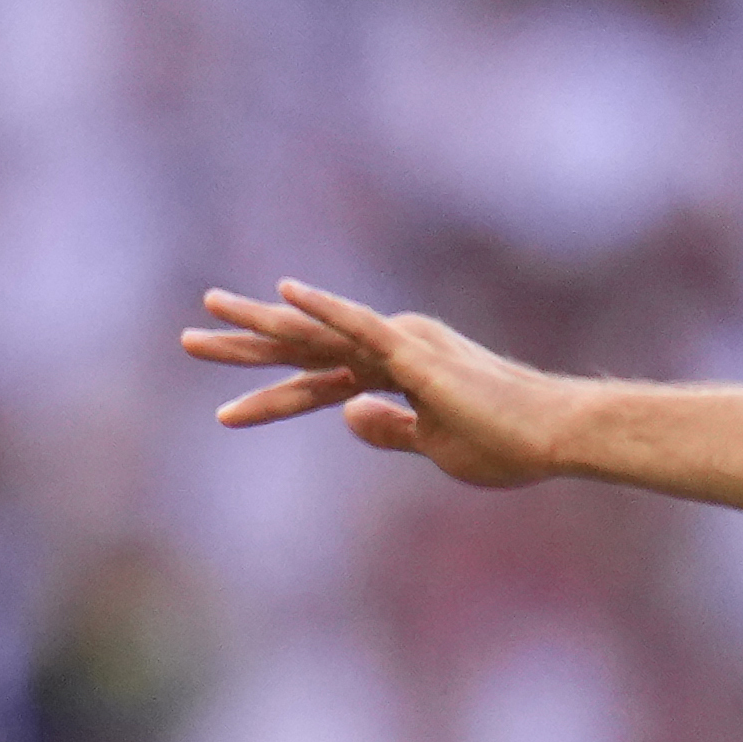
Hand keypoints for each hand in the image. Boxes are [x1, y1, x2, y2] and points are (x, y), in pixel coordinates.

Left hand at [182, 281, 578, 487]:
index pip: (322, 379)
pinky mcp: (415, 354)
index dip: (274, 393)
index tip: (227, 411)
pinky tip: (286, 294)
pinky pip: (358, 327)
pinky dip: (322, 309)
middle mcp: (394, 347)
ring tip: (203, 319)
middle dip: (246, 344)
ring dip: (259, 329)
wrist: (554, 435)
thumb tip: (348, 418)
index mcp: (398, 369)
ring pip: (317, 335)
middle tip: (188, 338)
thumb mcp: (436, 447)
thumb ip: (392, 431)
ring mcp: (402, 346)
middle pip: (306, 346)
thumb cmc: (507, 443)